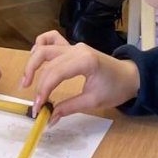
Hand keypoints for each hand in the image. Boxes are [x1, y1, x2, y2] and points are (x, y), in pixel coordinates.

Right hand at [21, 31, 139, 122]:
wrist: (131, 77)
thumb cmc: (116, 89)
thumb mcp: (93, 101)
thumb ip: (69, 107)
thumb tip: (50, 118)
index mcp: (85, 61)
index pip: (55, 73)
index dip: (43, 90)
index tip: (38, 108)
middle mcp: (77, 49)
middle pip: (46, 59)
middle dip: (34, 78)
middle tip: (30, 97)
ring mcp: (74, 46)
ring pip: (45, 47)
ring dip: (32, 62)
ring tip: (26, 80)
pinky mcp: (73, 47)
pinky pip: (52, 39)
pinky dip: (40, 45)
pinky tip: (35, 58)